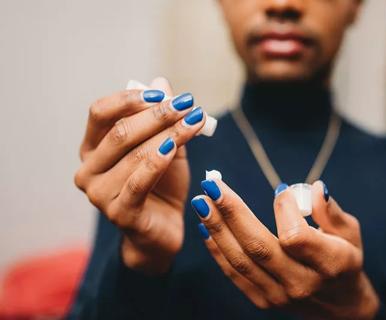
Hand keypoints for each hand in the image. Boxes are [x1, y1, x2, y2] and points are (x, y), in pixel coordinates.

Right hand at [75, 77, 205, 274]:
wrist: (164, 228)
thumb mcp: (164, 146)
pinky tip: (176, 147)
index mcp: (92, 149)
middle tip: (187, 105)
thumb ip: (160, 119)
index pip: (101, 112)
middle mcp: (88, 170)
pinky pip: (141, 180)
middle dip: (158, 115)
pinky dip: (160, 160)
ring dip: (170, 135)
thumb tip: (161, 82)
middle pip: (120, 132)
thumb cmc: (161, 184)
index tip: (164, 94)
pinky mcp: (119, 213)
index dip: (131, 99)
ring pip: (135, 154)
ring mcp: (99, 194)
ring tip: (195, 121)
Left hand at [192, 179, 378, 318]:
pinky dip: (217, 249)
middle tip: (211, 184)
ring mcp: (279, 296)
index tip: (280, 189)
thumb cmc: (345, 261)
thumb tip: (315, 187)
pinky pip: (234, 274)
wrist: (339, 308)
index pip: (296, 237)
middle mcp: (302, 283)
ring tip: (201, 201)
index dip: (284, 210)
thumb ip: (331, 212)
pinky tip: (205, 226)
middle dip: (231, 212)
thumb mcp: (350, 233)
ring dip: (217, 228)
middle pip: (259, 247)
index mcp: (330, 264)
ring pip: (241, 260)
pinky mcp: (263, 300)